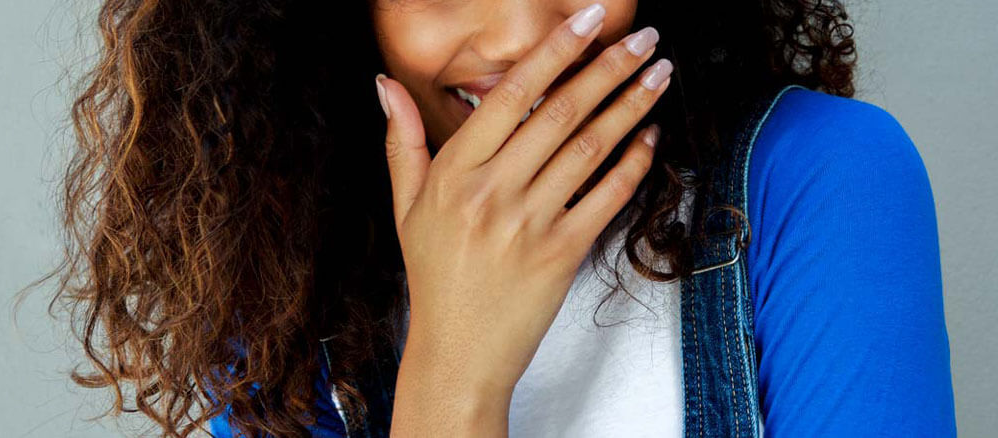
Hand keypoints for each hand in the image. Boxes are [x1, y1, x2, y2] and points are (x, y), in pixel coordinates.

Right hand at [377, 3, 670, 432]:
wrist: (458, 352)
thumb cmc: (435, 276)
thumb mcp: (406, 207)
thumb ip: (402, 141)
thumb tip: (383, 85)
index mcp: (453, 172)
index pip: (509, 95)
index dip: (554, 51)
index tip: (590, 20)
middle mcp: (491, 191)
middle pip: (561, 113)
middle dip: (609, 67)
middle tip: (645, 39)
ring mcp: (528, 223)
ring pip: (592, 148)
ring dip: (633, 105)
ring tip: (660, 75)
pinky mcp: (562, 254)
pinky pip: (607, 197)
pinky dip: (634, 164)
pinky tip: (650, 136)